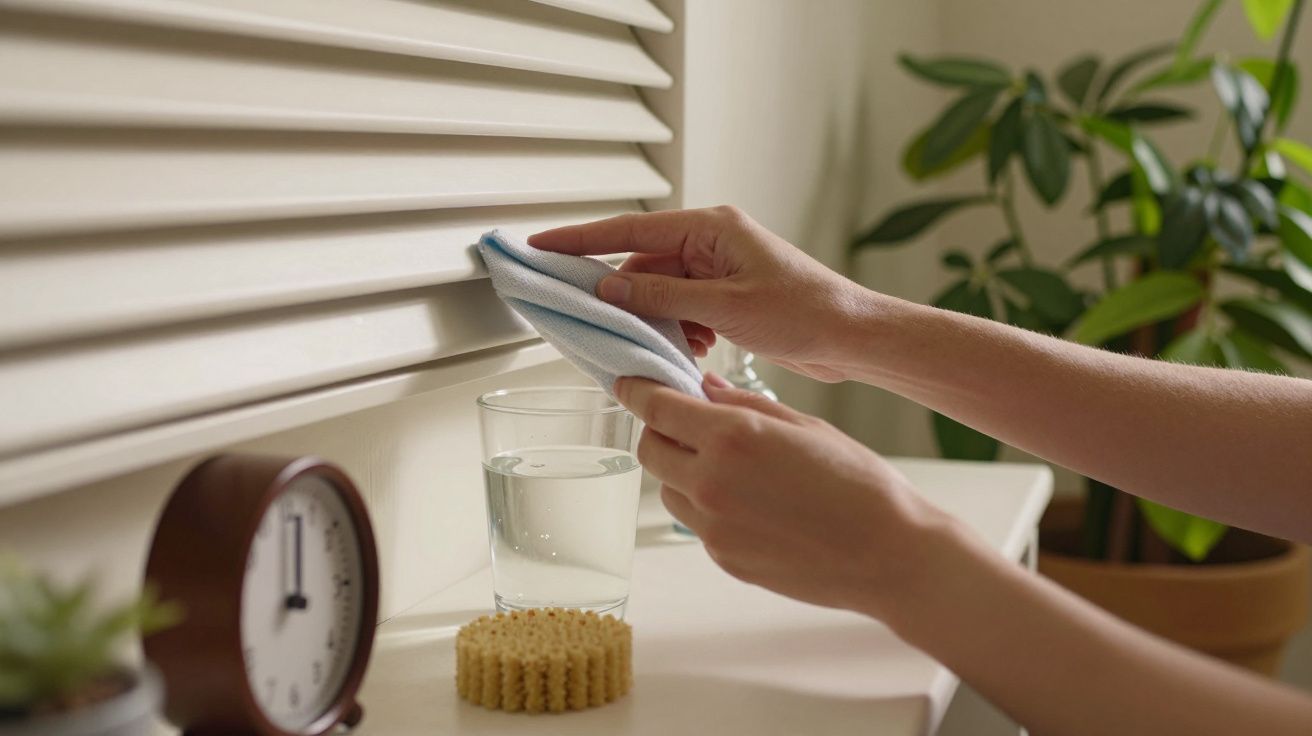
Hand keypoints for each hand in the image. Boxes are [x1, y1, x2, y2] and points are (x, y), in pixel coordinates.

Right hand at [530, 206, 872, 381]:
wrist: (851, 338)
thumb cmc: (804, 313)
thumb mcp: (725, 308)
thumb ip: (662, 298)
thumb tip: (609, 290)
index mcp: (711, 228)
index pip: (629, 230)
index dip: (580, 240)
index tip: (540, 246)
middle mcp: (712, 242)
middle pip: (642, 266)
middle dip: (624, 299)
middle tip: (594, 323)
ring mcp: (718, 270)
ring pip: (660, 293)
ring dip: (657, 322)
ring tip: (676, 345)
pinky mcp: (727, 296)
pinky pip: (682, 309)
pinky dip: (679, 331)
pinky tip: (695, 351)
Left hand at [615, 372, 947, 617]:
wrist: (889, 554)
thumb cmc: (859, 484)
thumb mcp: (803, 425)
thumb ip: (744, 405)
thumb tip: (705, 388)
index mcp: (731, 439)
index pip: (656, 408)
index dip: (638, 390)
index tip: (630, 382)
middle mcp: (710, 483)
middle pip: (650, 450)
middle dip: (660, 430)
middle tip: (688, 422)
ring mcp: (713, 527)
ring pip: (668, 489)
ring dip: (682, 470)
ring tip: (730, 466)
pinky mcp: (723, 558)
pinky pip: (697, 523)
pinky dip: (708, 505)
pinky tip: (753, 502)